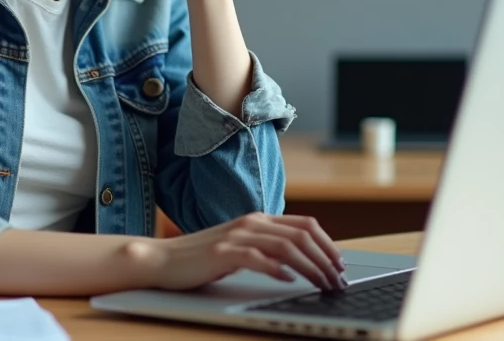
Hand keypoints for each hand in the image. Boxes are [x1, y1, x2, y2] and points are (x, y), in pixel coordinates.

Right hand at [132, 212, 347, 292]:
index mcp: (258, 219)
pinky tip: (289, 281)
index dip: (327, 244)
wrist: (163, 259)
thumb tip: (299, 262)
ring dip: (310, 267)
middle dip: (325, 258)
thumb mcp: (240, 248)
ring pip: (285, 246)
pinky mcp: (223, 252)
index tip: (340, 264)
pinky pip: (258, 258)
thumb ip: (265, 248)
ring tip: (322, 283)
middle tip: (337, 280)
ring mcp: (237, 236)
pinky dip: (278, 270)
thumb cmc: (202, 258)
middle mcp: (251, 222)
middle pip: (301, 235)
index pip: (304, 225)